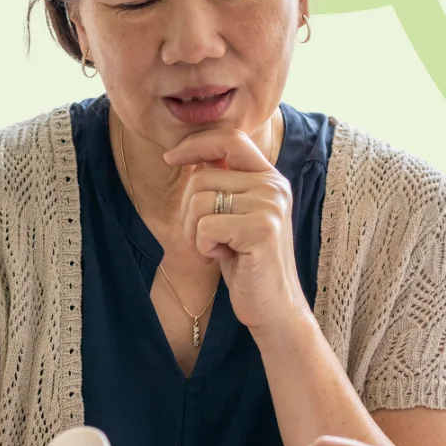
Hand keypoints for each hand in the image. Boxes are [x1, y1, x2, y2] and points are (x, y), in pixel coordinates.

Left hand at [162, 128, 305, 330]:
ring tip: (216, 249)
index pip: (230, 139)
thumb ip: (224, 186)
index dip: (195, 144)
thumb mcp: (236, 216)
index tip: (171, 158)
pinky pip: (205, 227)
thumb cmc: (247, 262)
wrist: (274, 305)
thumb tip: (194, 157)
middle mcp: (274, 186)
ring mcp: (270, 206)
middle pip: (202, 177)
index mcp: (269, 178)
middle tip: (205, 238)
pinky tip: (223, 258)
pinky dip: (203, 247)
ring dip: (194, 233)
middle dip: (188, 211)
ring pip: (199, 202)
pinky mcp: (261, 229)